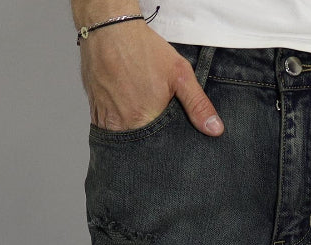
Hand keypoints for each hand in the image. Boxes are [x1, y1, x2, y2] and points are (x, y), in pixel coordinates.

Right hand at [80, 21, 223, 135]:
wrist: (109, 29)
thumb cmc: (144, 50)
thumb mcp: (180, 75)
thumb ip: (198, 105)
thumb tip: (215, 130)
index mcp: (144, 121)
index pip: (160, 150)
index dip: (167, 149)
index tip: (171, 143)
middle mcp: (122, 125)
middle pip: (141, 148)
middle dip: (150, 145)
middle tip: (155, 127)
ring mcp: (106, 120)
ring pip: (123, 142)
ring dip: (133, 137)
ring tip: (140, 119)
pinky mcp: (95, 113)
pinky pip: (108, 131)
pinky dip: (118, 128)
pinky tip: (126, 115)